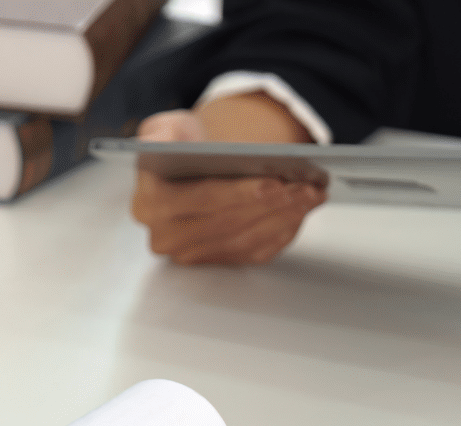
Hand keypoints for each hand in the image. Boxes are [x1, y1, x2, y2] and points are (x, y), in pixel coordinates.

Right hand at [130, 99, 324, 264]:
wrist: (191, 169)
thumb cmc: (182, 147)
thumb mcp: (165, 128)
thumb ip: (159, 132)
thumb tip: (161, 143)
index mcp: (148, 204)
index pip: (199, 200)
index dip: (238, 193)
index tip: (274, 182)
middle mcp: (164, 237)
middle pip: (227, 223)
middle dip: (271, 205)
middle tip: (306, 187)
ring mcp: (190, 254)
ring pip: (244, 239)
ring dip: (283, 217)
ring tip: (312, 194)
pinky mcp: (214, 263)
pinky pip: (253, 253)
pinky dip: (282, 232)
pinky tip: (302, 211)